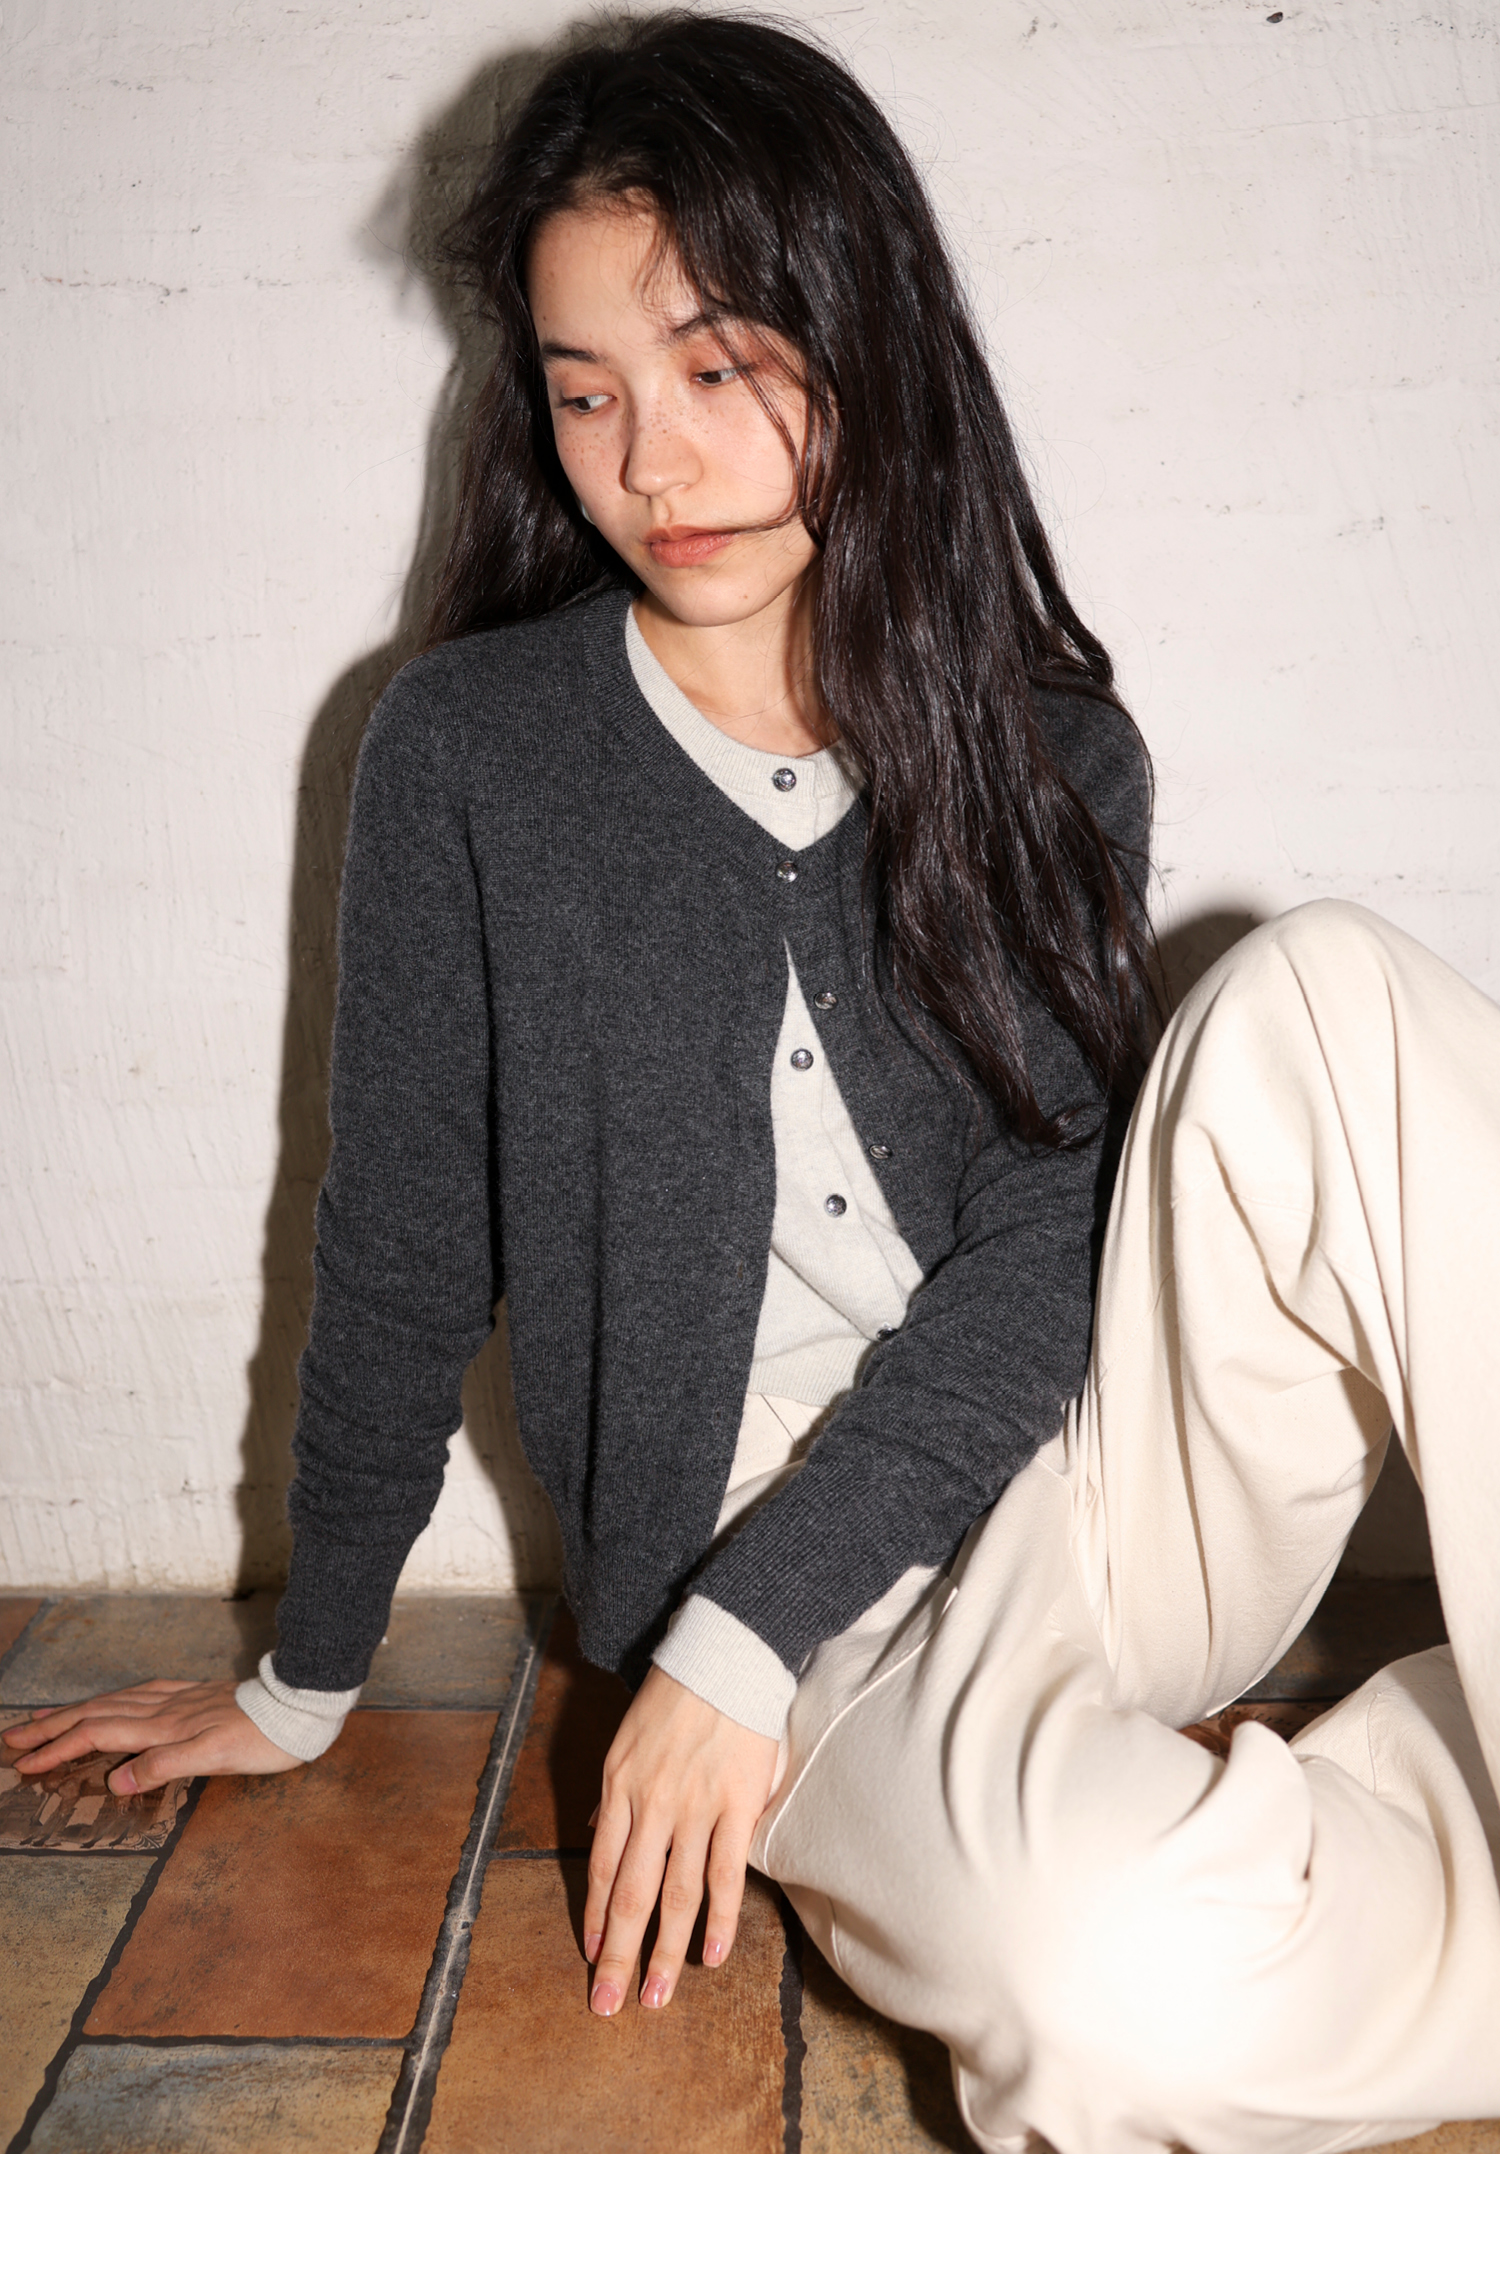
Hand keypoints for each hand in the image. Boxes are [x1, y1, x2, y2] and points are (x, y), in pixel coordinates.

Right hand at [1, 1679, 302, 1792]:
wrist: (300, 1709)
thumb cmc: (262, 1740)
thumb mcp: (214, 1759)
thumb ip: (162, 1766)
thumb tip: (114, 1779)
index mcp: (164, 1727)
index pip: (98, 1734)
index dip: (59, 1748)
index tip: (25, 1762)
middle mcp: (166, 1709)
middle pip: (96, 1714)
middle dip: (53, 1727)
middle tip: (14, 1737)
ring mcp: (180, 1700)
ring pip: (115, 1701)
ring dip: (76, 1711)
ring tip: (46, 1717)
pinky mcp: (196, 1695)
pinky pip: (143, 1694)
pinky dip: (116, 1698)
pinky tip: (114, 1699)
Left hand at [585, 1666, 778, 2017]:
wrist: (724, 1656)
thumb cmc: (675, 1698)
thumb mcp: (626, 1742)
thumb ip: (614, 1794)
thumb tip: (595, 1831)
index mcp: (619, 1788)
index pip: (600, 1868)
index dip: (594, 1919)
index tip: (591, 1958)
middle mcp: (651, 1805)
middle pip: (630, 1894)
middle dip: (617, 1955)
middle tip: (608, 2004)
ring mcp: (695, 1808)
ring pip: (676, 1895)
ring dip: (665, 1952)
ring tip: (657, 1995)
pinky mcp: (738, 1805)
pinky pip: (725, 1873)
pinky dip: (718, 1919)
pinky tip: (711, 1956)